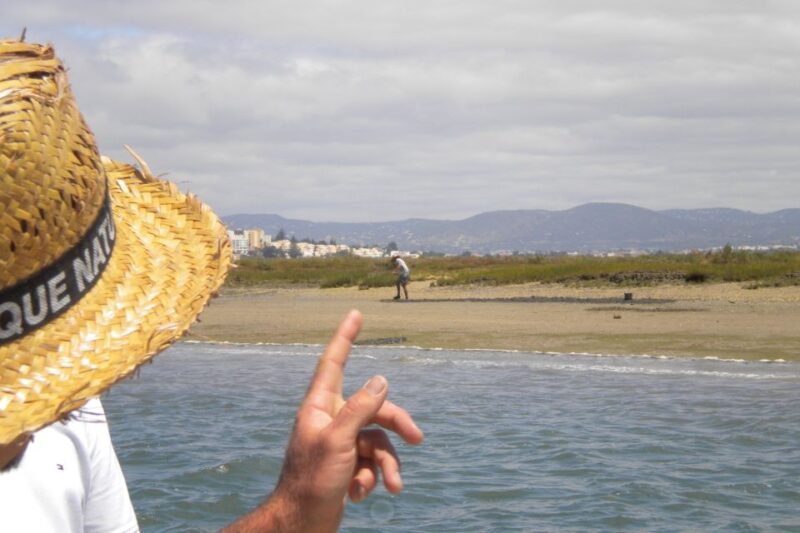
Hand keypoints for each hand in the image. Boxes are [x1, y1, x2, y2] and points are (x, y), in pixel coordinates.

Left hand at [223, 310, 423, 531]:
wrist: (302, 524)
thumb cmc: (312, 481)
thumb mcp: (339, 442)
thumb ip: (361, 408)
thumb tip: (381, 379)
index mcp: (321, 407)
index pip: (334, 363)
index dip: (345, 337)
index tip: (355, 314)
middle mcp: (331, 420)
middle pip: (374, 409)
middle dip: (396, 426)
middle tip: (418, 438)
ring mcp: (340, 443)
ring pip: (377, 441)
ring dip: (386, 466)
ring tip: (391, 487)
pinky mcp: (347, 464)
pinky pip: (371, 462)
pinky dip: (372, 479)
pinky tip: (361, 495)